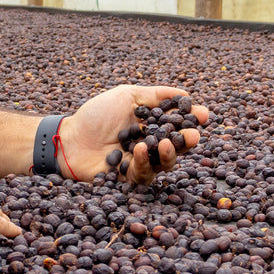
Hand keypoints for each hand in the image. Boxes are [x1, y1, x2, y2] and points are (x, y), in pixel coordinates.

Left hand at [59, 85, 208, 183]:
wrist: (69, 138)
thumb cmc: (95, 115)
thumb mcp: (127, 96)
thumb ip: (156, 95)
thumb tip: (186, 94)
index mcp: (152, 125)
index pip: (179, 123)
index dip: (193, 120)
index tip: (204, 115)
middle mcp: (150, 145)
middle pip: (178, 146)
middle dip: (188, 141)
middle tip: (194, 136)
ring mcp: (141, 163)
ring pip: (165, 164)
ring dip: (169, 154)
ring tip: (165, 143)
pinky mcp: (129, 179)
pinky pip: (144, 174)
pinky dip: (144, 162)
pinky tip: (139, 149)